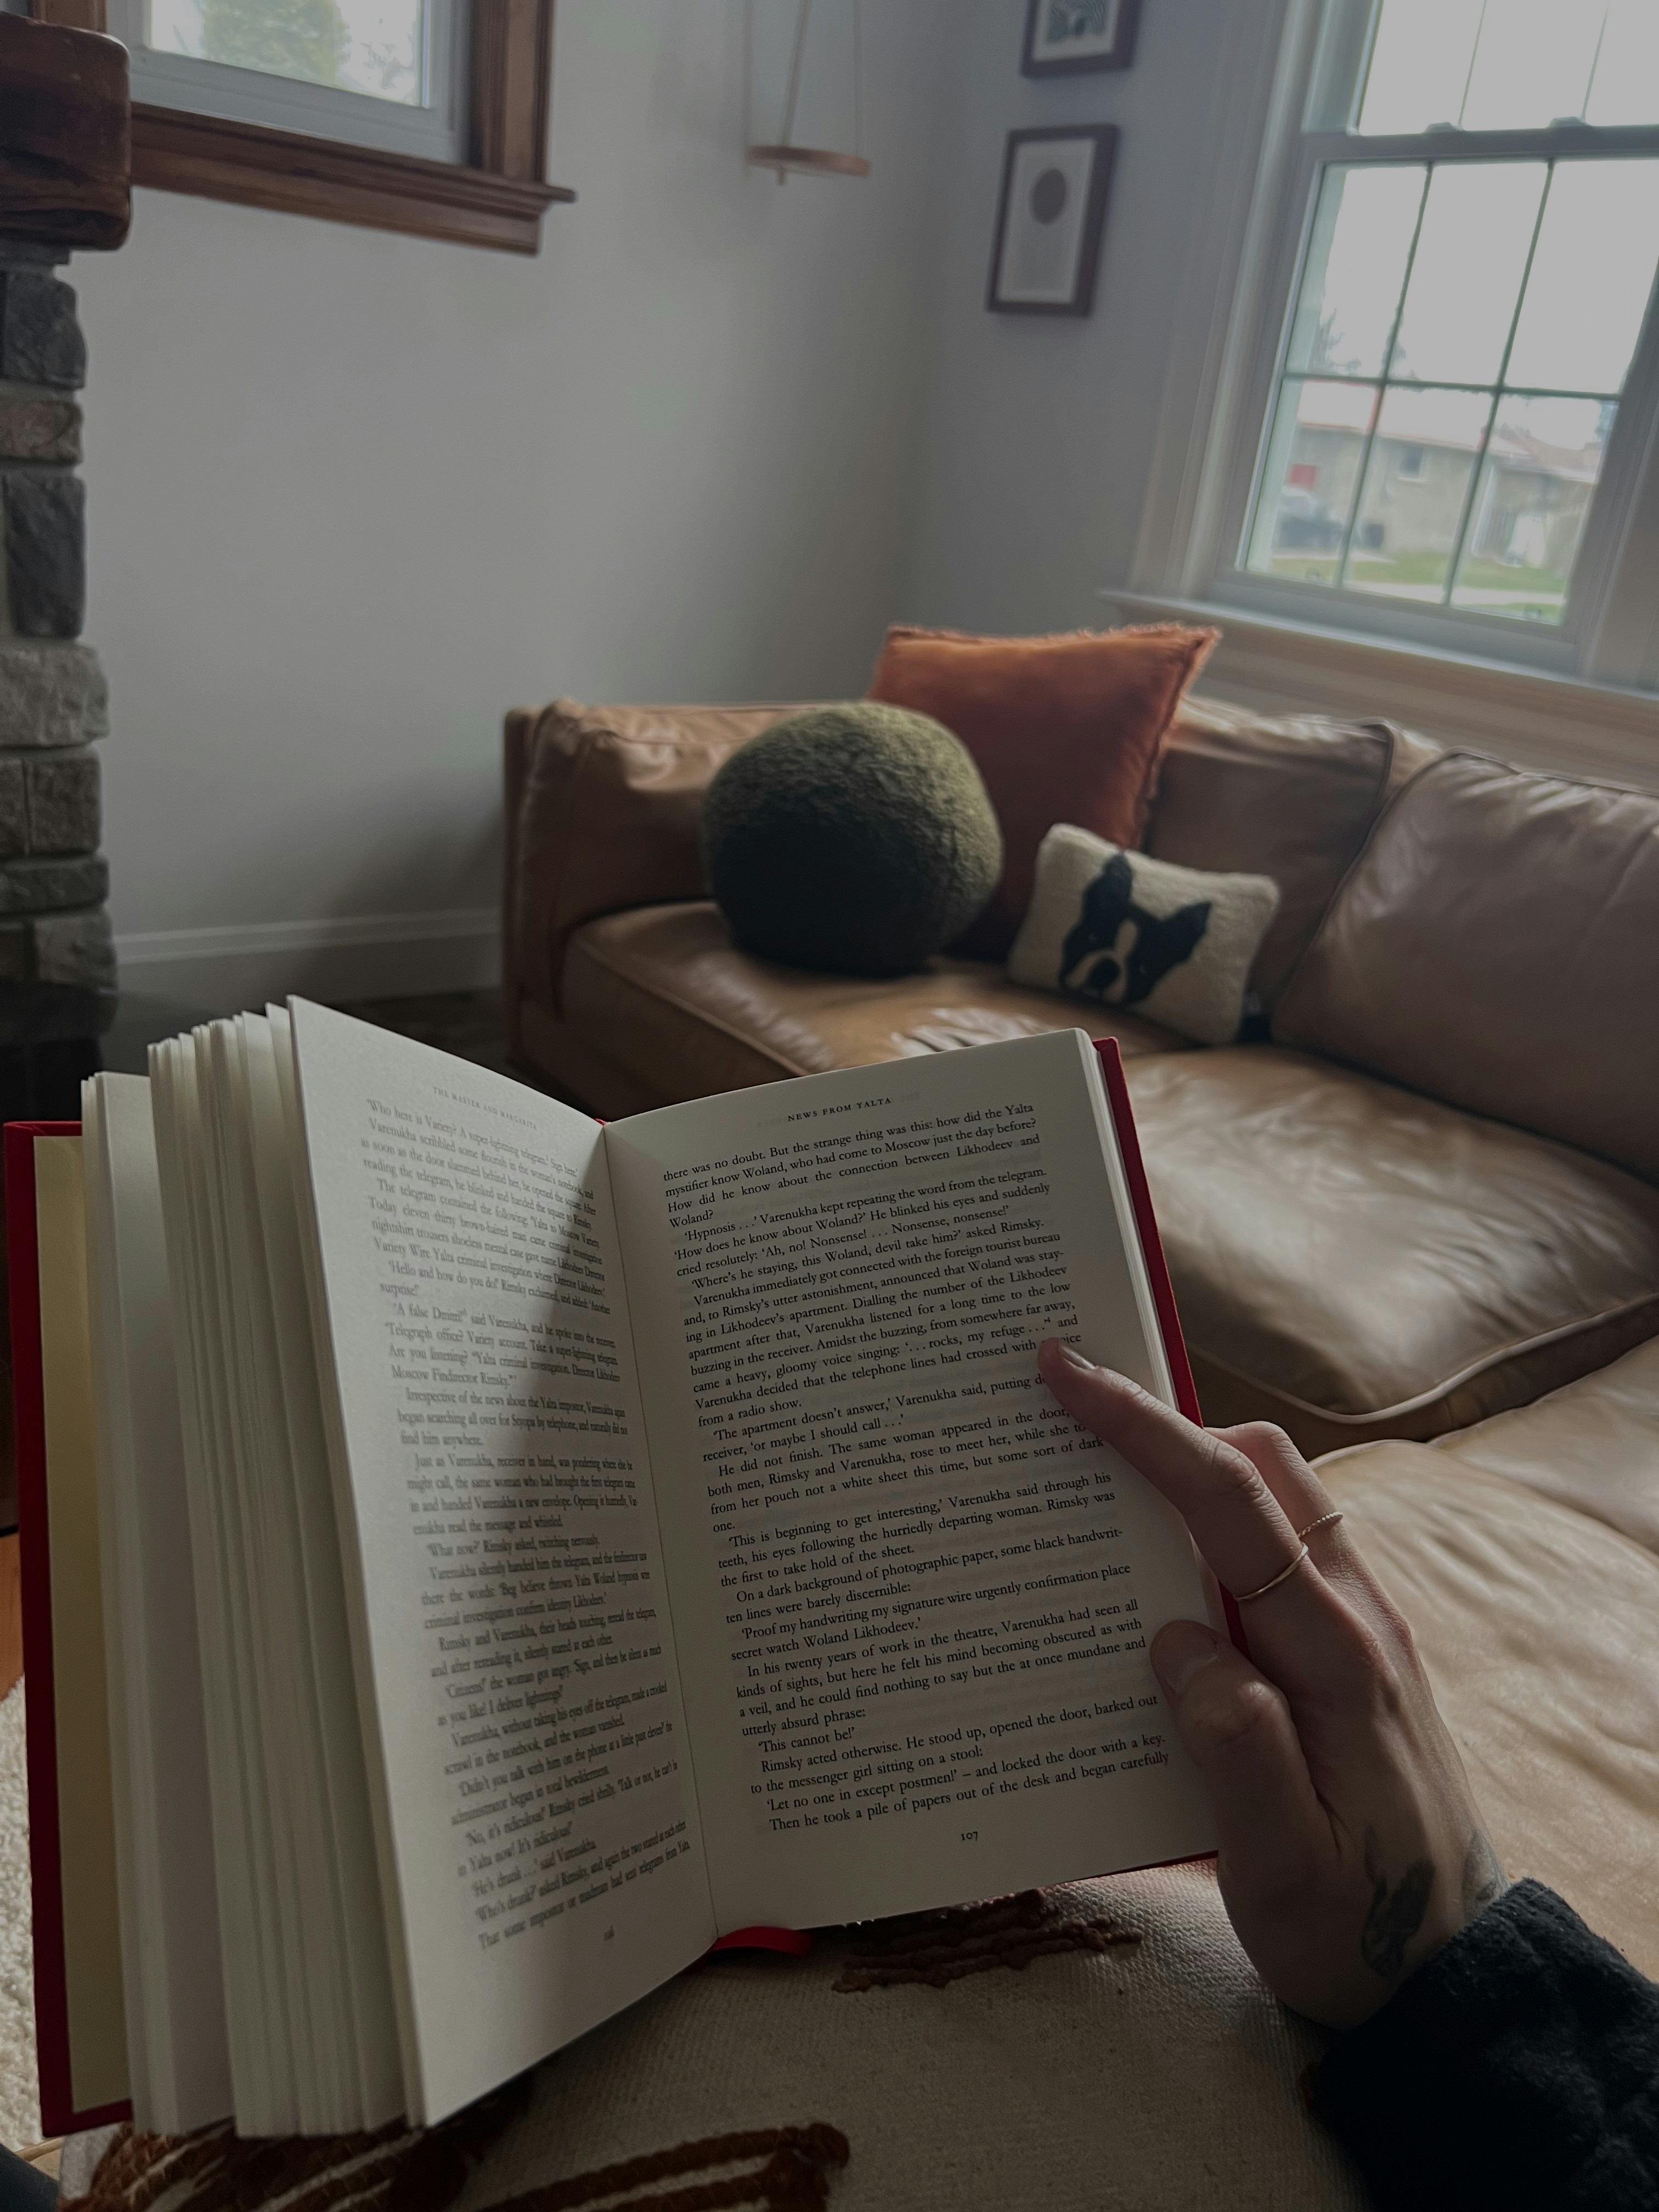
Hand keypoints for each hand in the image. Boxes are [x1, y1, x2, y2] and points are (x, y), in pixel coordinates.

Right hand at [1037, 1341, 1507, 2028]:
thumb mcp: (1284, 1869)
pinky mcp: (1341, 1658)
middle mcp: (1353, 1621)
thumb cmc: (1357, 1931)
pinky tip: (1147, 1583)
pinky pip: (1273, 1556)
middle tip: (1066, 1411)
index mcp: (1335, 1656)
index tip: (1068, 1374)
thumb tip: (1175, 1639)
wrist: (1448, 1975)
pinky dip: (1208, 1531)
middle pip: (1263, 1469)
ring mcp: (1354, 1634)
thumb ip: (1235, 1749)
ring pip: (1272, 1502)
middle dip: (1166, 1422)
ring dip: (1187, 1472)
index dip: (1147, 1430)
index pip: (1231, 1505)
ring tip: (1090, 1486)